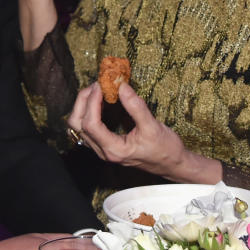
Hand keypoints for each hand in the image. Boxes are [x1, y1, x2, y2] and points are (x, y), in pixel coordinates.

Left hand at [67, 83, 220, 183]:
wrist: (172, 164)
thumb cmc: (165, 149)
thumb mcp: (153, 126)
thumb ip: (136, 107)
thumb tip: (121, 86)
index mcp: (114, 150)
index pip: (91, 124)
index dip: (92, 102)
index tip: (101, 85)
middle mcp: (103, 151)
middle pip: (77, 124)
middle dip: (83, 101)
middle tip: (97, 84)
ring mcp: (102, 149)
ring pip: (78, 126)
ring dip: (83, 105)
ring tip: (98, 90)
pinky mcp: (105, 144)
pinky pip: (87, 127)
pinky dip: (88, 111)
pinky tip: (100, 101)